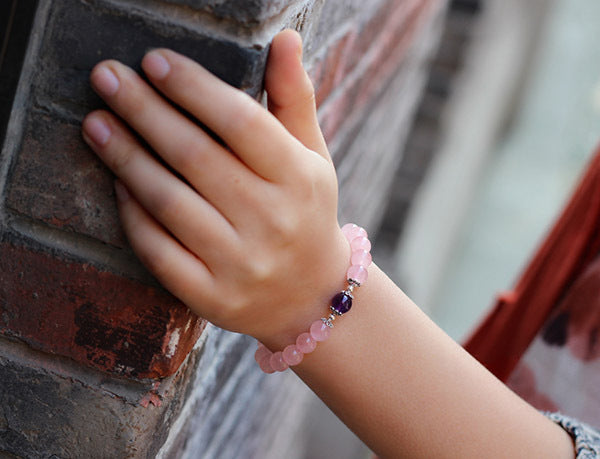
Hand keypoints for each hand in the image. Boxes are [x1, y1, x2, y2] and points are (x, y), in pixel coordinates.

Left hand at [81, 30, 349, 346]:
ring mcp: (241, 264)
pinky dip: (133, 215)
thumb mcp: (311, 157)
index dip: (193, 88)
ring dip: (126, 159)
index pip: (241, 123)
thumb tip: (284, 39)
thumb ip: (294, 99)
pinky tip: (117, 184)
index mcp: (299, 179)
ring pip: (169, 202)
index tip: (153, 61)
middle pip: (195, 157)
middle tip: (106, 77)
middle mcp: (272, 222)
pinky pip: (160, 252)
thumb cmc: (305, 212)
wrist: (310, 296)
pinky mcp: (213, 297)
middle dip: (144, 111)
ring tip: (96, 123)